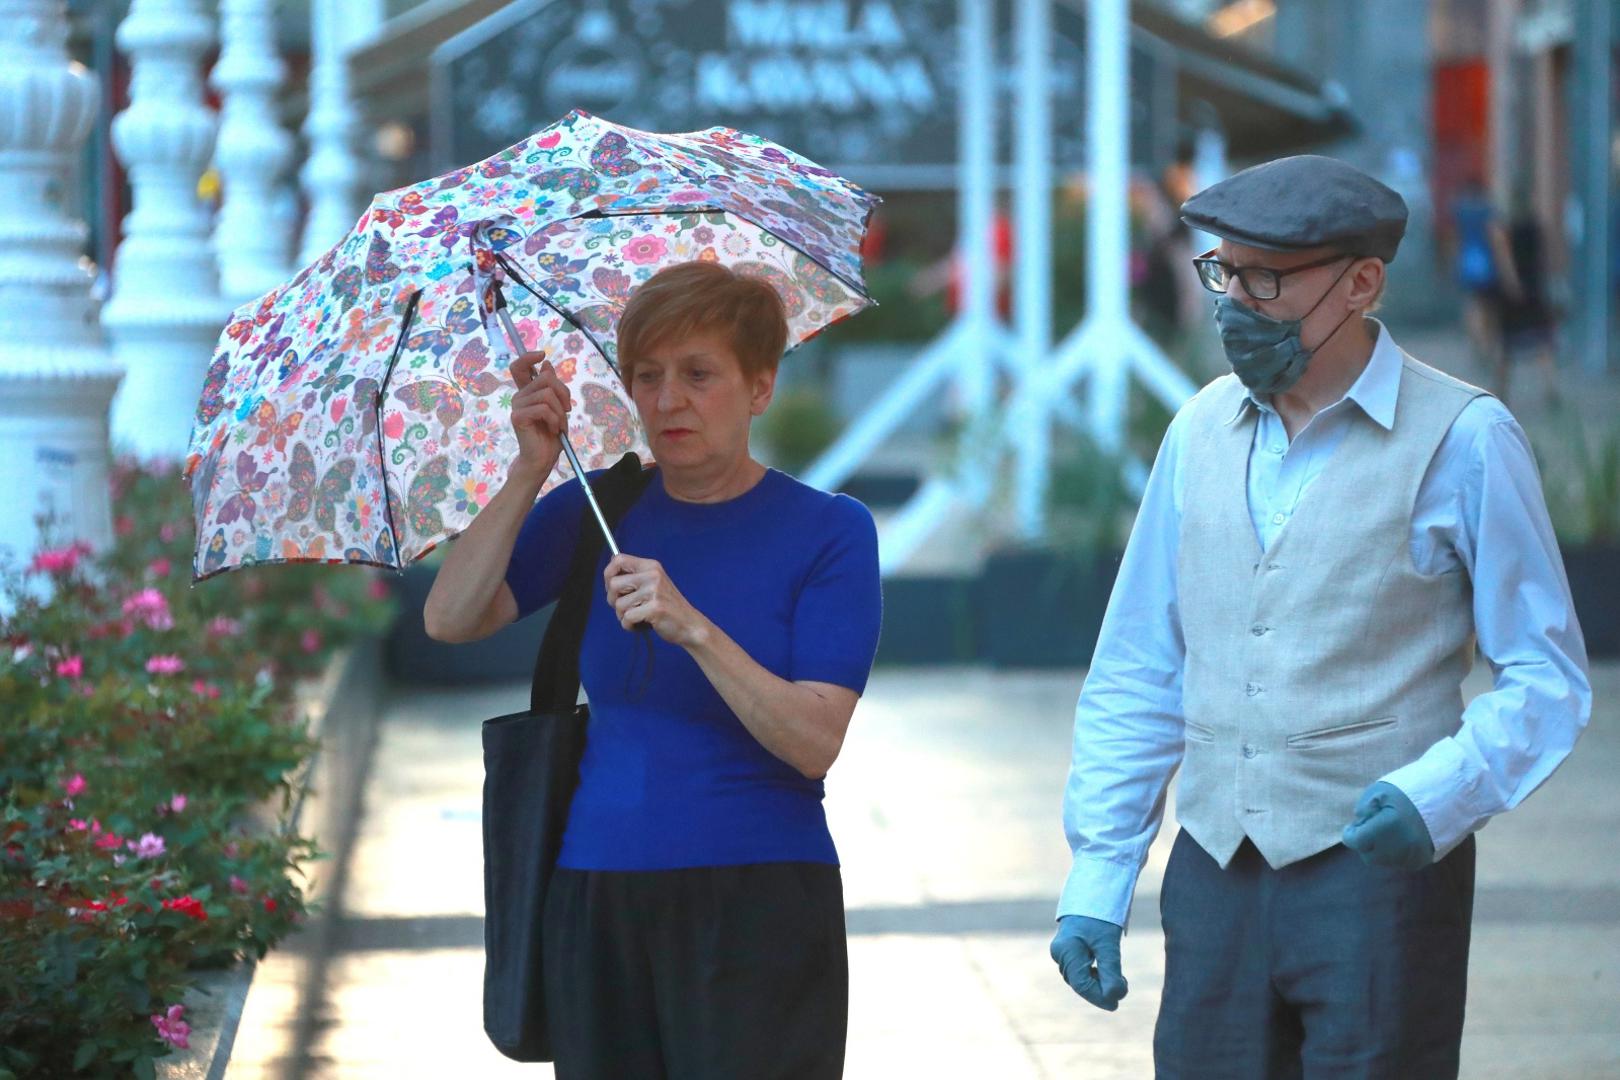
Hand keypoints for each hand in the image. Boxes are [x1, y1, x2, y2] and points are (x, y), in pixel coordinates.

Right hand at [507, 351, 568, 483]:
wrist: (542, 459)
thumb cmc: (550, 434)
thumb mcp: (557, 407)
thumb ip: (552, 387)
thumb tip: (546, 364)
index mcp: (527, 392)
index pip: (519, 366)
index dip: (528, 356)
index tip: (542, 355)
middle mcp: (519, 396)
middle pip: (546, 378)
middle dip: (563, 393)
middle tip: (566, 410)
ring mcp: (517, 406)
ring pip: (547, 394)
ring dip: (560, 411)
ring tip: (558, 424)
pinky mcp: (518, 417)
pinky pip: (543, 409)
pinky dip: (554, 420)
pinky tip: (553, 429)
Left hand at [604, 554, 708, 647]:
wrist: (690, 625)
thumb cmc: (668, 607)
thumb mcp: (654, 584)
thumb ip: (634, 577)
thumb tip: (610, 571)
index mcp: (651, 566)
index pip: (619, 559)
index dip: (609, 574)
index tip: (613, 588)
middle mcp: (653, 575)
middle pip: (613, 583)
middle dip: (613, 600)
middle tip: (627, 608)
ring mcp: (654, 591)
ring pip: (618, 604)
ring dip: (623, 616)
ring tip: (639, 617)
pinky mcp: (655, 608)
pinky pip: (627, 618)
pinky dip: (630, 626)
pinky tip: (642, 624)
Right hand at [1050, 915, 1126, 1010]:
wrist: (1095, 889)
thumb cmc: (1101, 916)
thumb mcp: (1108, 944)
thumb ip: (1111, 972)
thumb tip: (1113, 1000)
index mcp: (1066, 951)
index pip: (1081, 985)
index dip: (1099, 997)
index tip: (1117, 1003)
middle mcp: (1059, 953)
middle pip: (1079, 983)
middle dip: (1100, 989)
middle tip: (1123, 985)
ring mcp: (1062, 951)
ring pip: (1080, 977)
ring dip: (1098, 982)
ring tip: (1118, 977)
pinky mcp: (1068, 948)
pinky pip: (1080, 969)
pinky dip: (1095, 974)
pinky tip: (1106, 970)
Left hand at [1341, 781, 1434, 869]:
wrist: (1446, 797)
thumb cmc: (1409, 791)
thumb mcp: (1379, 791)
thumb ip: (1363, 809)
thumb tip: (1358, 823)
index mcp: (1386, 827)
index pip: (1357, 842)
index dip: (1350, 834)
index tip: (1352, 827)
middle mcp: (1399, 846)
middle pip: (1369, 856)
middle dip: (1365, 843)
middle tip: (1370, 828)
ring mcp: (1412, 856)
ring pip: (1384, 861)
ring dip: (1380, 850)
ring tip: (1387, 831)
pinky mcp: (1422, 861)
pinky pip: (1399, 862)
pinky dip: (1395, 853)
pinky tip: (1399, 838)